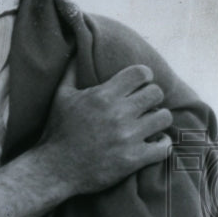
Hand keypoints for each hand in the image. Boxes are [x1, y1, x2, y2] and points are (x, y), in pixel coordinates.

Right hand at [0, 63, 172, 216]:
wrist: (53, 169)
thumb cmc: (57, 131)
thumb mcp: (61, 97)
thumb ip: (72, 71)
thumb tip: (76, 48)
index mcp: (102, 96)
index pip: (140, 73)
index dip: (143, 77)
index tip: (139, 85)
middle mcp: (117, 114)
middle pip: (156, 93)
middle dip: (151, 98)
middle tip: (143, 106)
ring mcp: (127, 137)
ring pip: (164, 118)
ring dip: (157, 120)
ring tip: (149, 124)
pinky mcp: (132, 159)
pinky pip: (164, 146)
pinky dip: (162, 143)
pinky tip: (153, 142)